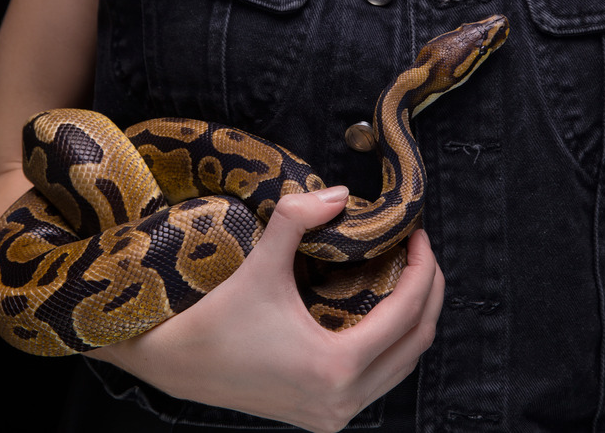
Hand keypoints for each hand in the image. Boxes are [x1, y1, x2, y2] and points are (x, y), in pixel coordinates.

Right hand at [89, 186, 444, 432]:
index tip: (419, 236)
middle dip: (428, 292)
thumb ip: (298, 220)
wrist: (175, 363)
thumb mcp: (260, 266)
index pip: (406, 312)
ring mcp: (334, 415)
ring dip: (414, 320)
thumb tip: (337, 195)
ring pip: (403, 366)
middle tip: (420, 253)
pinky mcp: (324, 416)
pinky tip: (381, 314)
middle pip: (417, 342)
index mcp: (335, 366)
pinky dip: (391, 345)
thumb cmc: (214, 320)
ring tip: (407, 277)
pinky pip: (380, 380)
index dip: (422, 268)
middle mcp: (343, 400)